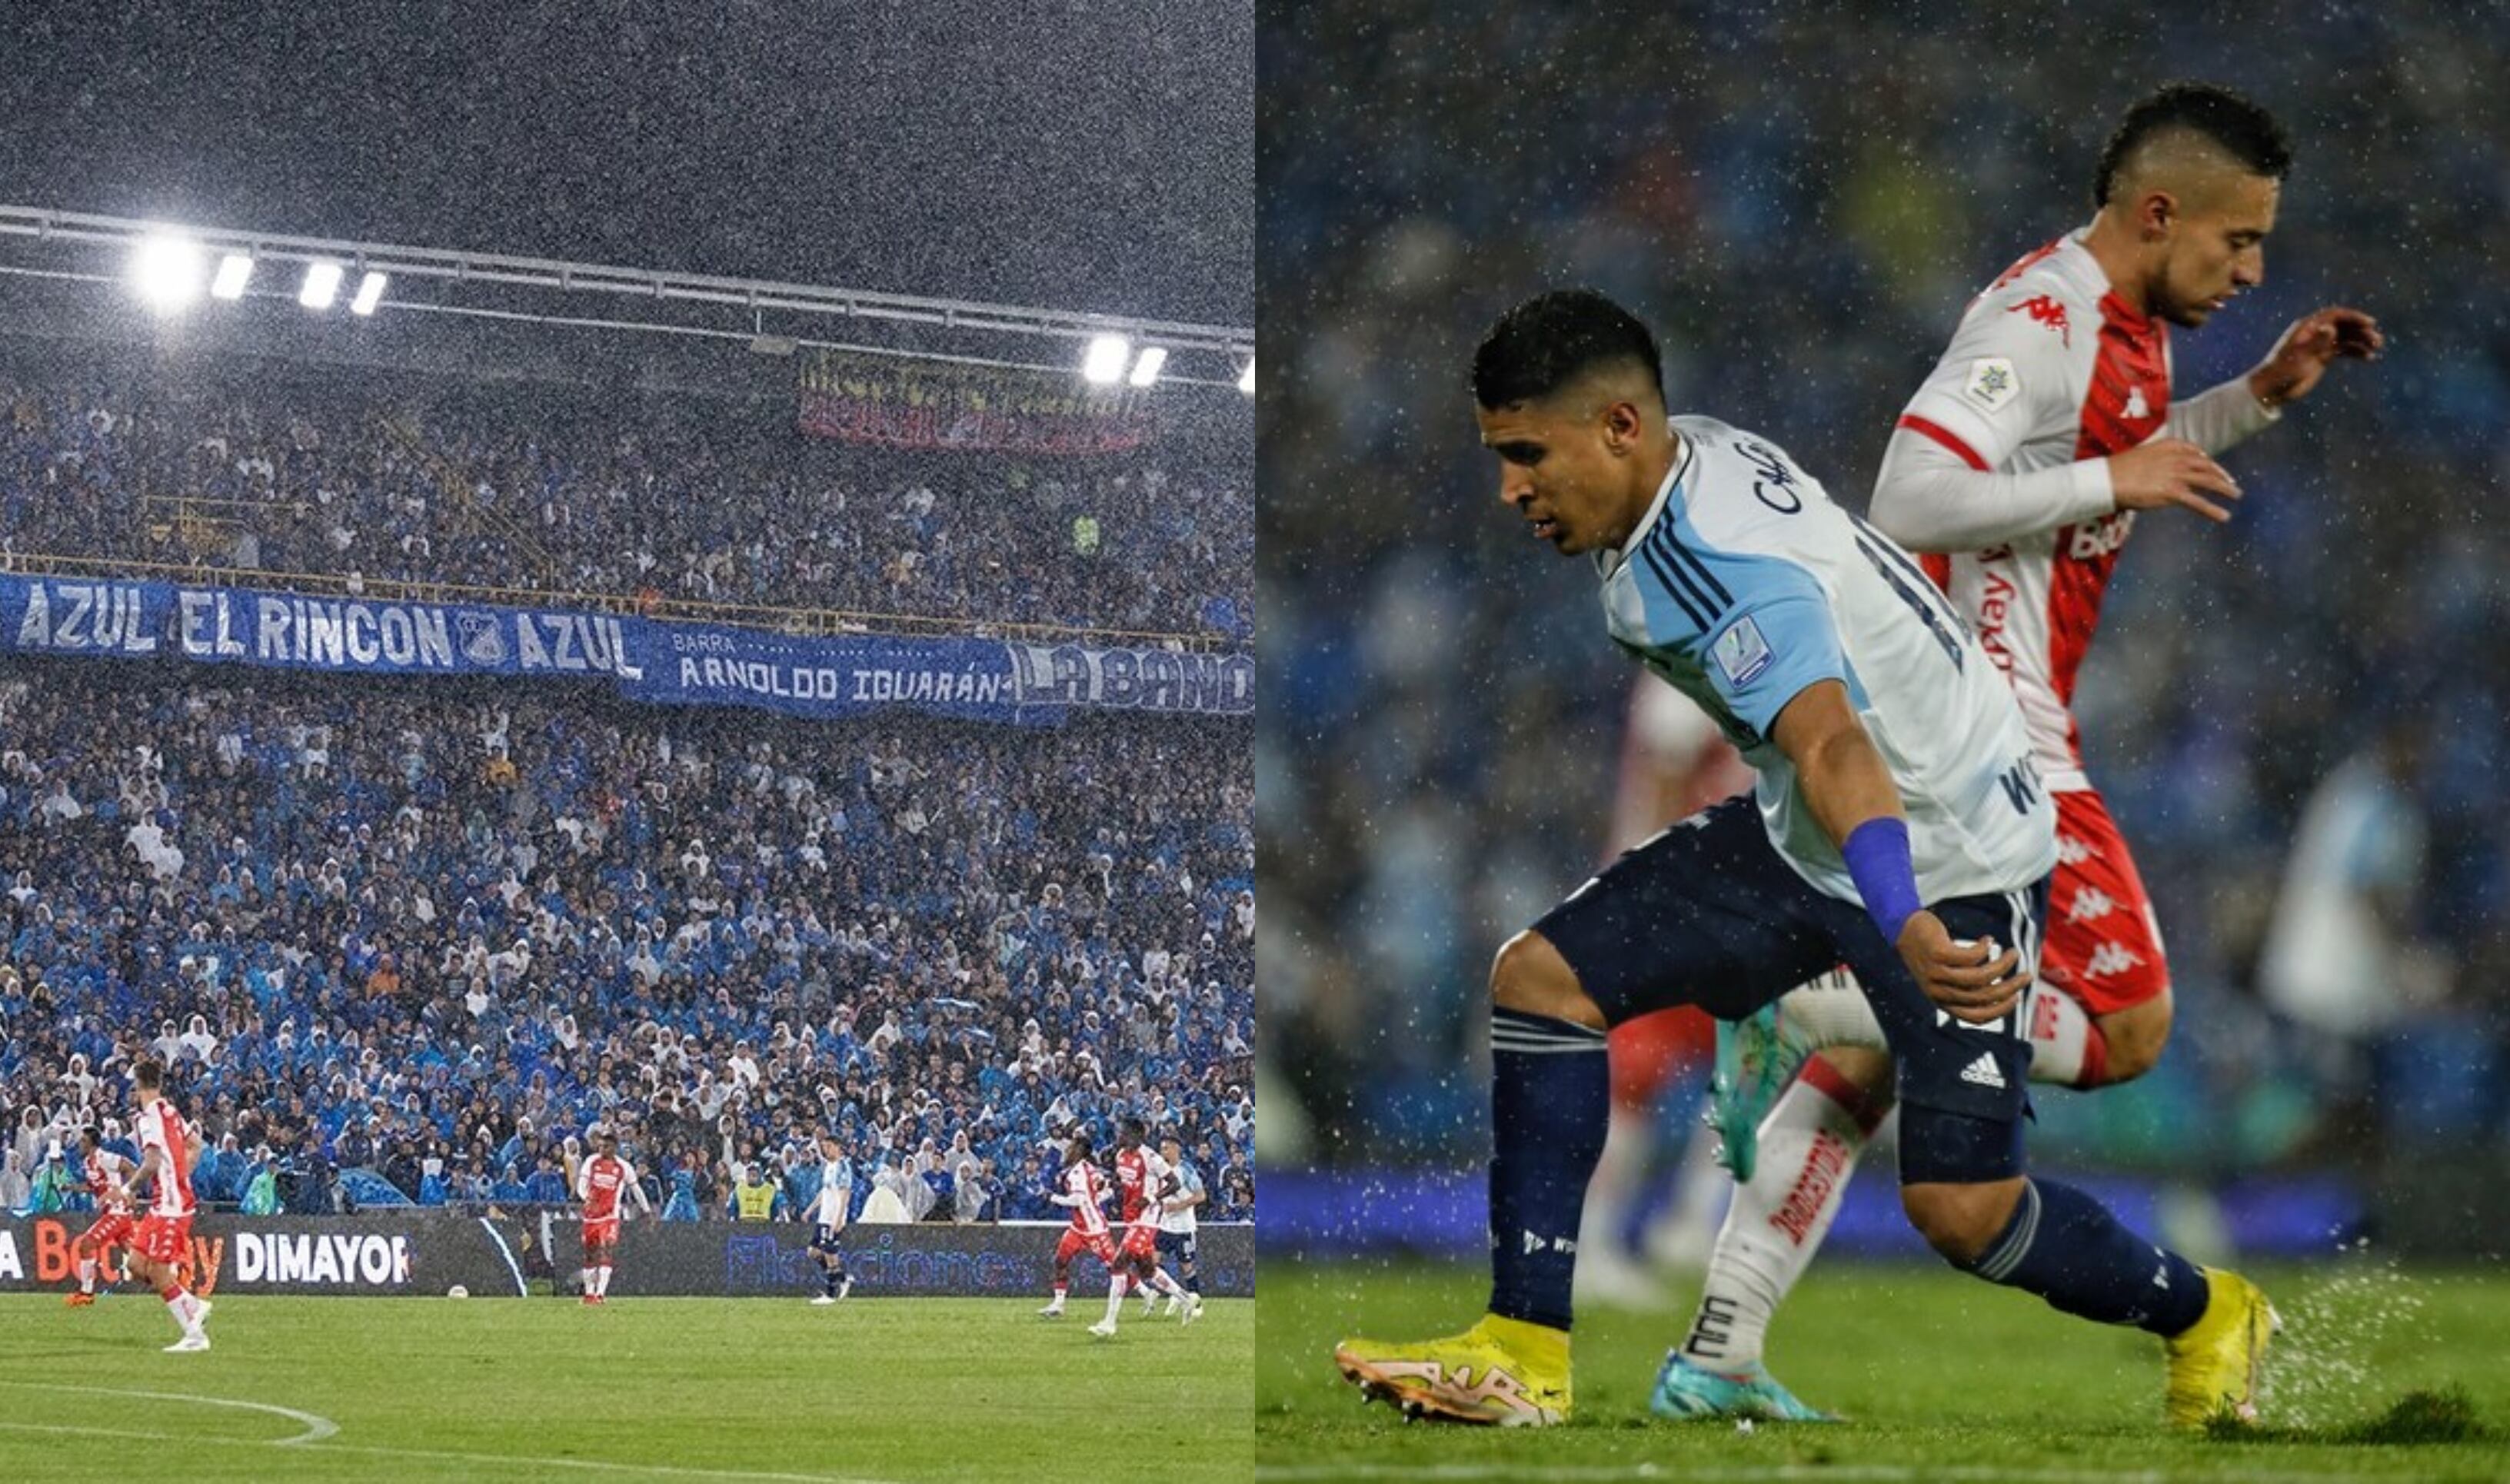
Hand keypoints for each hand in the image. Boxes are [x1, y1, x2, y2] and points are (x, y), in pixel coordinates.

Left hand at [1896, 910, 2027, 1024]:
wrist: (1902, 929)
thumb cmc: (1929, 954)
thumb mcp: (1944, 976)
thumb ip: (1965, 987)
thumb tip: (1999, 992)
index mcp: (1942, 1002)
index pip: (1976, 1017)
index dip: (2000, 1010)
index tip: (2017, 997)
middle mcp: (1939, 991)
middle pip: (1984, 996)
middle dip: (2011, 987)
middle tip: (2026, 975)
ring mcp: (1937, 973)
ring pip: (1981, 976)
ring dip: (2002, 965)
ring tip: (2013, 953)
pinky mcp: (1938, 954)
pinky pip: (1971, 956)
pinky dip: (1985, 948)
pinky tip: (1988, 940)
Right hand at [2107, 438, 2239, 521]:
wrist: (2106, 479)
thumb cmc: (2115, 470)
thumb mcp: (2139, 457)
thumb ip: (2154, 461)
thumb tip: (2156, 473)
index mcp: (2168, 445)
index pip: (2193, 450)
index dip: (2205, 458)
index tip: (2211, 465)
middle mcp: (2176, 457)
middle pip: (2205, 465)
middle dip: (2220, 474)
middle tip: (2231, 482)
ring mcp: (2176, 474)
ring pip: (2208, 481)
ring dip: (2225, 489)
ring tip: (2237, 495)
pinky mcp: (2173, 492)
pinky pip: (2198, 502)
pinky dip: (2213, 510)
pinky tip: (2224, 516)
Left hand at [2247, 307, 2383, 408]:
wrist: (2272, 389)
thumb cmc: (2282, 371)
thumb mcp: (2300, 357)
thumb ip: (2317, 342)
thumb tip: (2331, 327)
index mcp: (2308, 327)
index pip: (2335, 315)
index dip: (2354, 317)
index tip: (2370, 323)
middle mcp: (2315, 333)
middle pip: (2344, 326)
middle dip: (2362, 331)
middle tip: (2377, 340)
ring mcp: (2320, 345)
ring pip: (2346, 338)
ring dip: (2362, 341)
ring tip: (2376, 348)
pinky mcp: (2322, 357)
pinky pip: (2343, 351)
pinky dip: (2356, 352)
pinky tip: (2368, 358)